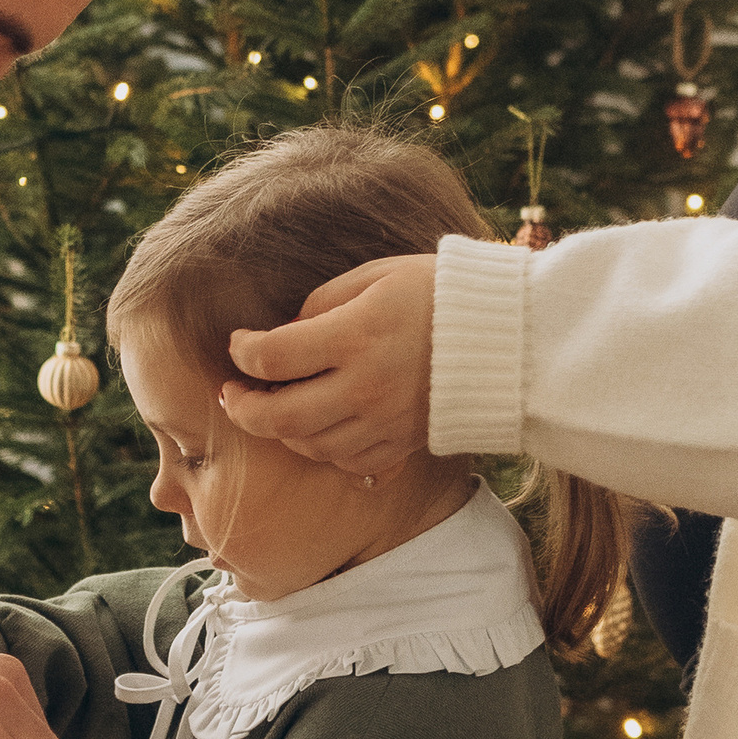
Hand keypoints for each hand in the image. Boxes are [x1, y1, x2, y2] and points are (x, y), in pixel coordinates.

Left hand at [219, 252, 437, 478]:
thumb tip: (282, 335)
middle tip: (231, 394)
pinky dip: (321, 449)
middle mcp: (365, 387)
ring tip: (274, 407)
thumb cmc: (436, 293)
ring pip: (308, 446)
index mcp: (356, 336)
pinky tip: (316, 427)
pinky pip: (345, 462)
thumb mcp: (374, 276)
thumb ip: (321, 305)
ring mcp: (384, 422)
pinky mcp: (402, 443)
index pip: (273, 357)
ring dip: (280, 430)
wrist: (506, 336)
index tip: (239, 343)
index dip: (242, 351)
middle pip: (279, 417)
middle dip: (242, 408)